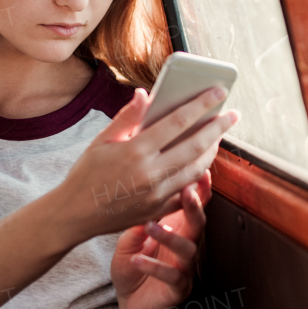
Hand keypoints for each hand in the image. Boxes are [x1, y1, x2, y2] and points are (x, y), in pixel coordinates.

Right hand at [49, 86, 237, 246]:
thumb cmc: (86, 174)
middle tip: (233, 114)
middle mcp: (150, 174)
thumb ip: (127, 117)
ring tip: (219, 136)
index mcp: (135, 151)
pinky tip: (202, 162)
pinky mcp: (159, 210)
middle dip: (218, 127)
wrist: (74, 216)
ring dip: (212, 151)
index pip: (177, 122)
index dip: (200, 105)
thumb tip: (145, 94)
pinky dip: (198, 175)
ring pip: (197, 169)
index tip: (218, 92)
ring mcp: (157, 195)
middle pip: (195, 145)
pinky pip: (187, 191)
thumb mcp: (101, 141)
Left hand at [113, 171, 211, 308]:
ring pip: (187, 248)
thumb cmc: (133, 264)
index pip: (193, 206)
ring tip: (150, 226)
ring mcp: (185, 267)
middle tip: (186, 192)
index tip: (200, 171)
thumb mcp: (127, 241)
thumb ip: (135, 226)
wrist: (131, 301)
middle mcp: (186, 244)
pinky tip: (137, 259)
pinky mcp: (178, 288)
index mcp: (178, 228)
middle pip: (198, 223)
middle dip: (195, 206)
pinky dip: (154, 267)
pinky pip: (171, 276)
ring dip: (169, 235)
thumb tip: (141, 210)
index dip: (199, 190)